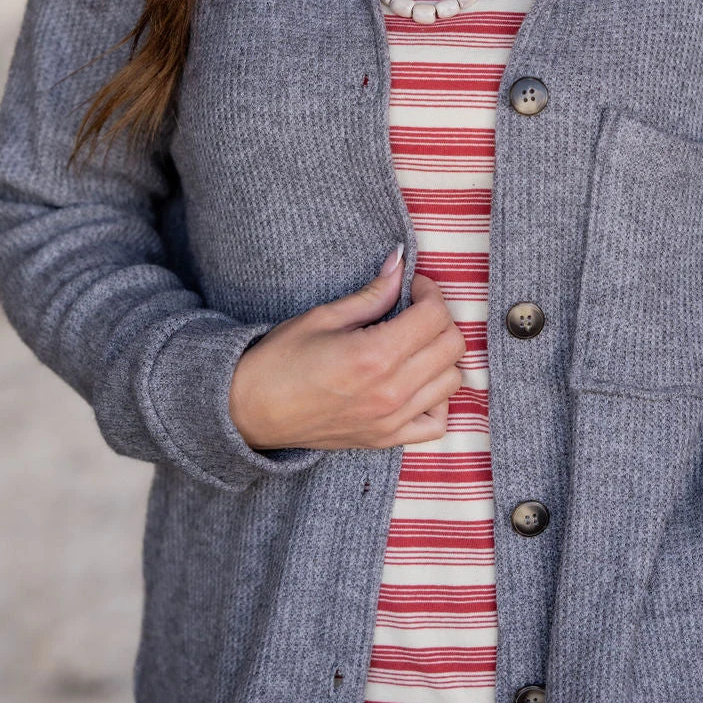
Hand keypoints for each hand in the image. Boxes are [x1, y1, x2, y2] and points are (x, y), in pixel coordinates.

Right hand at [228, 248, 466, 450]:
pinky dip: (437, 399)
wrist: (250, 410)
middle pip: (452, 346)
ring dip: (441, 355)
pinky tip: (417, 381)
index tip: (413, 286)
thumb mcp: (324, 317)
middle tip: (414, 309)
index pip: (435, 317)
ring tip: (414, 342)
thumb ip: (372, 294)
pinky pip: (437, 424)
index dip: (430, 292)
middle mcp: (391, 391)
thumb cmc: (280, 360)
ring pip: (453, 381)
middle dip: (440, 318)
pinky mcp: (386, 440)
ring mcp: (391, 421)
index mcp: (375, 355)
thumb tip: (399, 262)